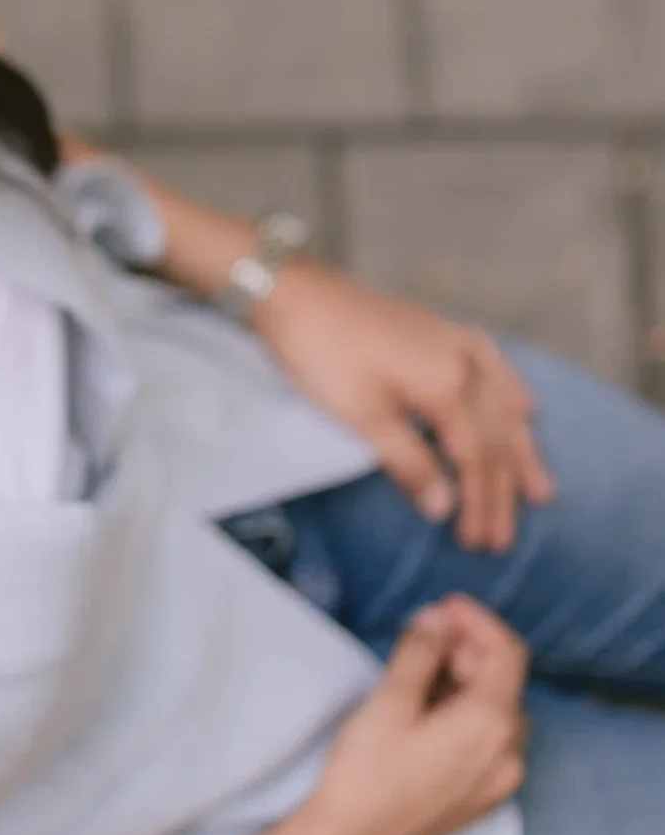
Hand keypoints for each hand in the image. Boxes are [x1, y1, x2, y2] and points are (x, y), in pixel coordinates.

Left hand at [253, 263, 553, 551]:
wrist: (293, 292)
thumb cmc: (322, 354)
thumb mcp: (361, 416)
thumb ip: (409, 462)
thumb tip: (444, 507)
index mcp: (449, 387)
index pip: (476, 459)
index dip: (480, 503)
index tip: (479, 542)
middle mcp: (465, 364)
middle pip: (496, 438)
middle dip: (502, 492)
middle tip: (505, 538)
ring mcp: (455, 343)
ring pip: (503, 405)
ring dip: (521, 450)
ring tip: (541, 490)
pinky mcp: (439, 331)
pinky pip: (493, 365)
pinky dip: (513, 391)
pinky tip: (526, 405)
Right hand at [299, 596, 528, 834]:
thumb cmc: (368, 770)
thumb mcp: (390, 701)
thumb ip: (420, 653)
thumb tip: (438, 617)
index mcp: (490, 724)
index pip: (508, 653)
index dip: (479, 620)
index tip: (444, 604)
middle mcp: (509, 752)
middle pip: (505, 681)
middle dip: (469, 650)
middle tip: (424, 635)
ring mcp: (501, 778)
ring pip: (498, 711)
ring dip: (468, 681)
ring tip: (421, 670)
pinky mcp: (485, 793)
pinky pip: (491, 740)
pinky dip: (469, 712)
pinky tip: (430, 709)